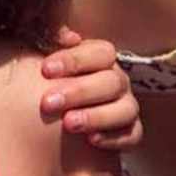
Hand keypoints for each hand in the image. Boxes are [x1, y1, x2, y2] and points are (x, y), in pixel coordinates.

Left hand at [41, 28, 141, 150]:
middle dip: (79, 91)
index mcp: (101, 59)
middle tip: (48, 102)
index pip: (100, 52)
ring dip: (96, 116)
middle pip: (110, 81)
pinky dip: (114, 138)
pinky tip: (91, 140)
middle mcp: (117, 81)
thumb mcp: (44, 62)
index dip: (74, 60)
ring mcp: (126, 107)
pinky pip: (132, 135)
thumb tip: (63, 34)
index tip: (45, 70)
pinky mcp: (130, 133)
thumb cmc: (46, 84)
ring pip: (125, 109)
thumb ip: (50, 43)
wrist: (50, 123)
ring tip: (68, 123)